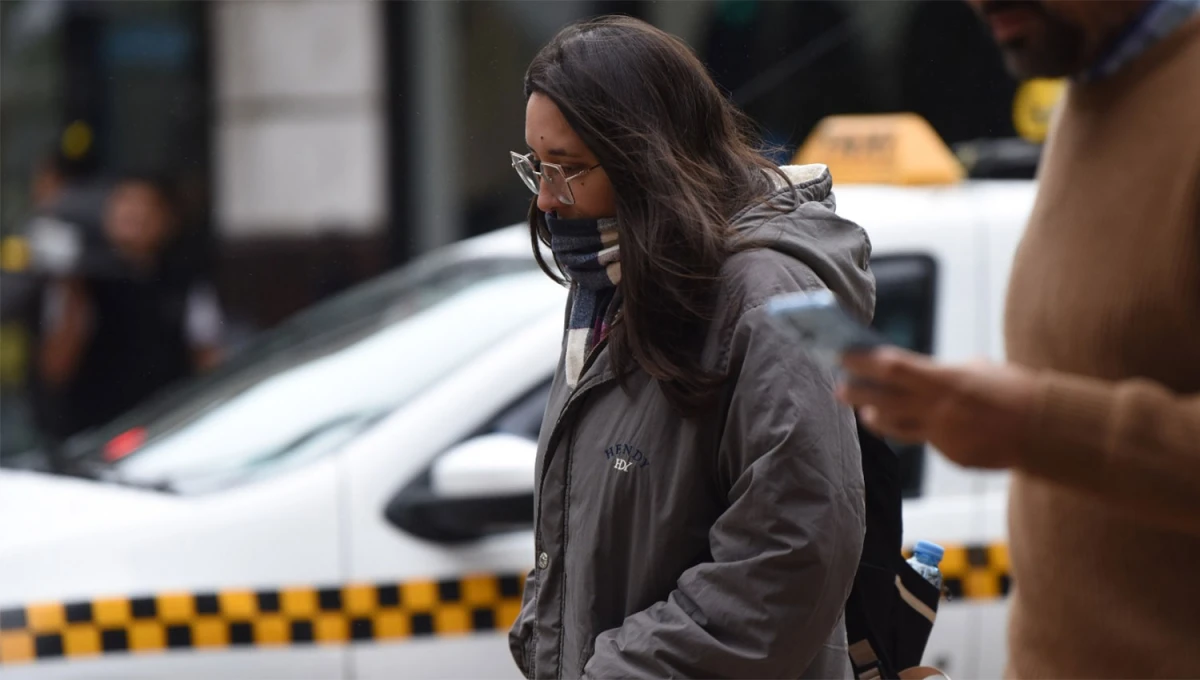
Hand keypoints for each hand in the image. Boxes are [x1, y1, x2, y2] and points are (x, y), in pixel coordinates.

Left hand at [836, 347, 1037, 469]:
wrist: (1046, 429)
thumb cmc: (1013, 389)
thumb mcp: (976, 369)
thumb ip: (942, 374)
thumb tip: (920, 376)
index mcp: (943, 380)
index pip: (890, 368)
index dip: (862, 362)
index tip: (841, 354)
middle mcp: (936, 410)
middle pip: (882, 401)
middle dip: (856, 395)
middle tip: (838, 388)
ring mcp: (941, 436)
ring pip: (896, 428)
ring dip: (878, 418)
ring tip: (866, 412)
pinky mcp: (951, 456)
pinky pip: (931, 441)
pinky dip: (931, 432)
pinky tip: (945, 426)